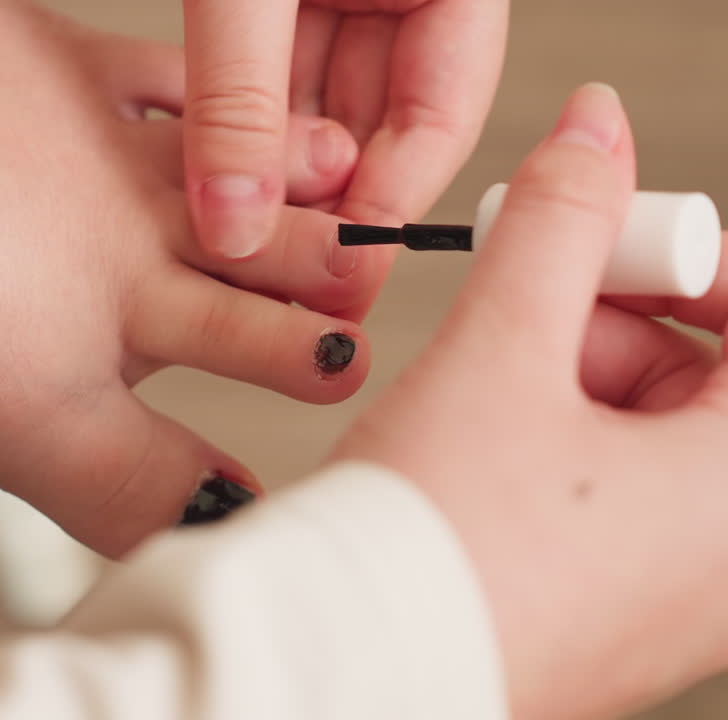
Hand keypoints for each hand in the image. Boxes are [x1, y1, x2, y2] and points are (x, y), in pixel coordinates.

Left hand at [182, 0, 506, 315]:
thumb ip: (242, 94)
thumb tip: (235, 228)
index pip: (438, 123)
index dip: (384, 211)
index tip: (337, 285)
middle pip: (374, 130)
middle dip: (319, 206)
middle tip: (273, 283)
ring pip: (310, 112)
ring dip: (266, 177)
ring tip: (230, 246)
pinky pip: (257, 78)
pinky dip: (228, 132)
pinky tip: (199, 187)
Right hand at [330, 83, 727, 719]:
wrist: (345, 670)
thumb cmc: (431, 552)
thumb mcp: (498, 355)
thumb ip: (558, 225)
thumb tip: (593, 135)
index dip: (682, 262)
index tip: (601, 243)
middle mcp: (727, 558)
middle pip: (705, 383)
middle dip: (607, 325)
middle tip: (517, 310)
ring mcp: (675, 598)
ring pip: (650, 440)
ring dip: (566, 385)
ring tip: (472, 395)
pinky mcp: (614, 617)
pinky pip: (614, 502)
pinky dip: (552, 451)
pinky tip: (473, 452)